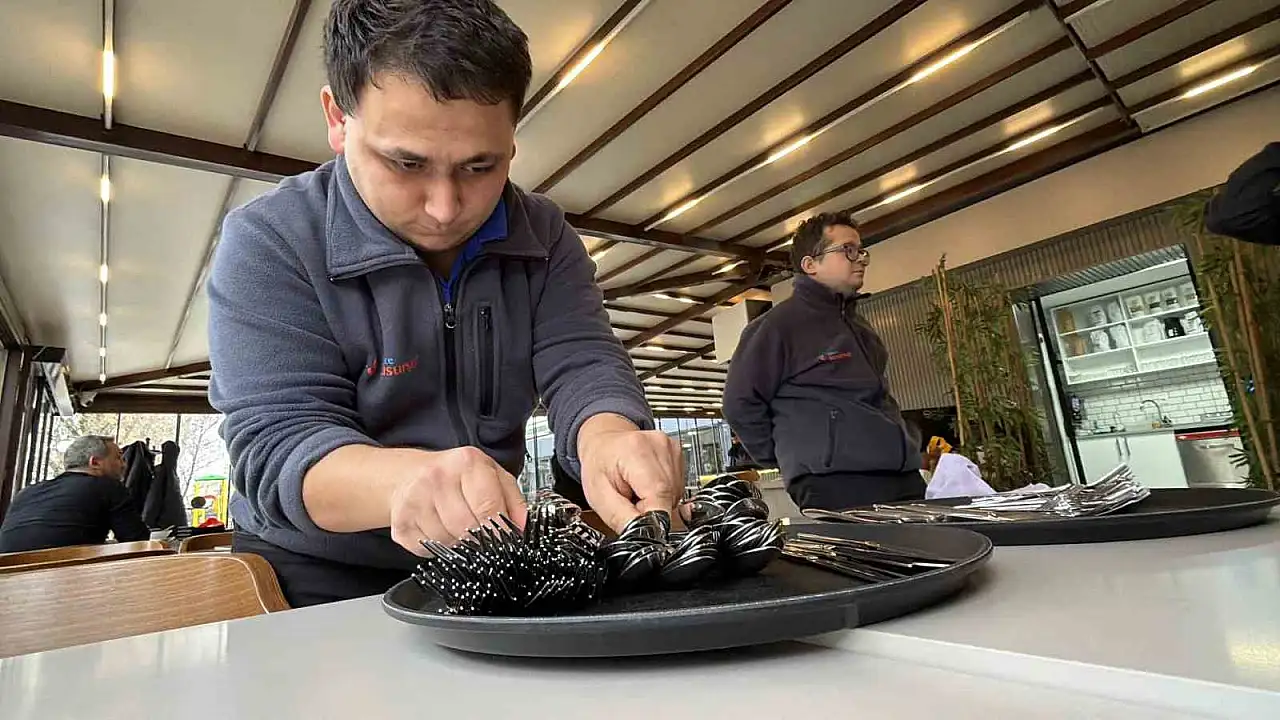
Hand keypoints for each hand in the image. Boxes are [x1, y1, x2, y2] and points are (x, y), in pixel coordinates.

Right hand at [387, 446, 527, 556]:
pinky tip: (439, 530)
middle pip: (467, 527)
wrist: (410, 475)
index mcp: (466, 463)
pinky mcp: (400, 522)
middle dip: (479, 538)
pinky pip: (428, 549)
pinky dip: (439, 547)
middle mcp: (437, 478)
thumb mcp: (492, 476)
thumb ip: (513, 500)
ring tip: (457, 527)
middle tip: (482, 535)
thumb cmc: (456, 476)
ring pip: (447, 541)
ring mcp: (415, 500)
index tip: (505, 540)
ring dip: (458, 543)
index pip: (487, 506)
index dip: (499, 530)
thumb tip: (523, 527)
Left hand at [577, 414, 683, 531]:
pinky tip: (647, 484)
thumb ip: (623, 519)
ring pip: (676, 496)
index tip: (636, 517)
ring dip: (658, 501)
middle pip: (670, 499)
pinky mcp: (679, 455)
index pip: (660, 499)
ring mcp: (672, 449)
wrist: (604, 443)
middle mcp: (660, 447)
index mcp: (637, 452)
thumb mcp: (599, 498)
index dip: (650, 518)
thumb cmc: (598, 465)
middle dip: (651, 509)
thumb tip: (646, 536)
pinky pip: (678, 488)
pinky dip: (663, 493)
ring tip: (637, 490)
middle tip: (631, 499)